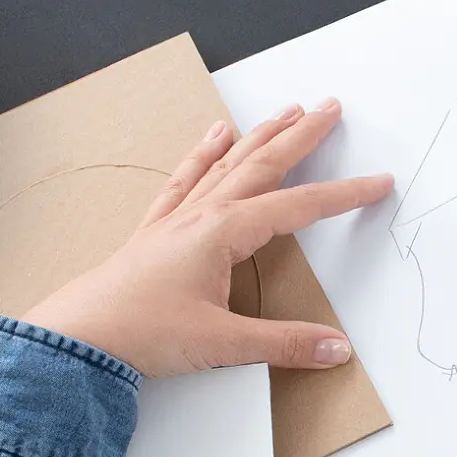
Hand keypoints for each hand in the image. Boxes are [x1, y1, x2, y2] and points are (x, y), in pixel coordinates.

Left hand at [22, 99, 392, 376]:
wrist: (79, 337)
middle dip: (301, 135)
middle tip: (330, 107)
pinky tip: (215, 133)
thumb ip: (285, 344)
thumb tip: (337, 348)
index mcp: (223, 233)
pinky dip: (204, 153)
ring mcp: (178, 218)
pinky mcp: (157, 230)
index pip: (298, 207)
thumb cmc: (142, 332)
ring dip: (260, 135)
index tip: (377, 181)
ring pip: (229, 163)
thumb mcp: (224, 343)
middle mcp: (202, 215)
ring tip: (286, 110)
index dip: (343, 195)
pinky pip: (187, 178)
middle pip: (262, 164)